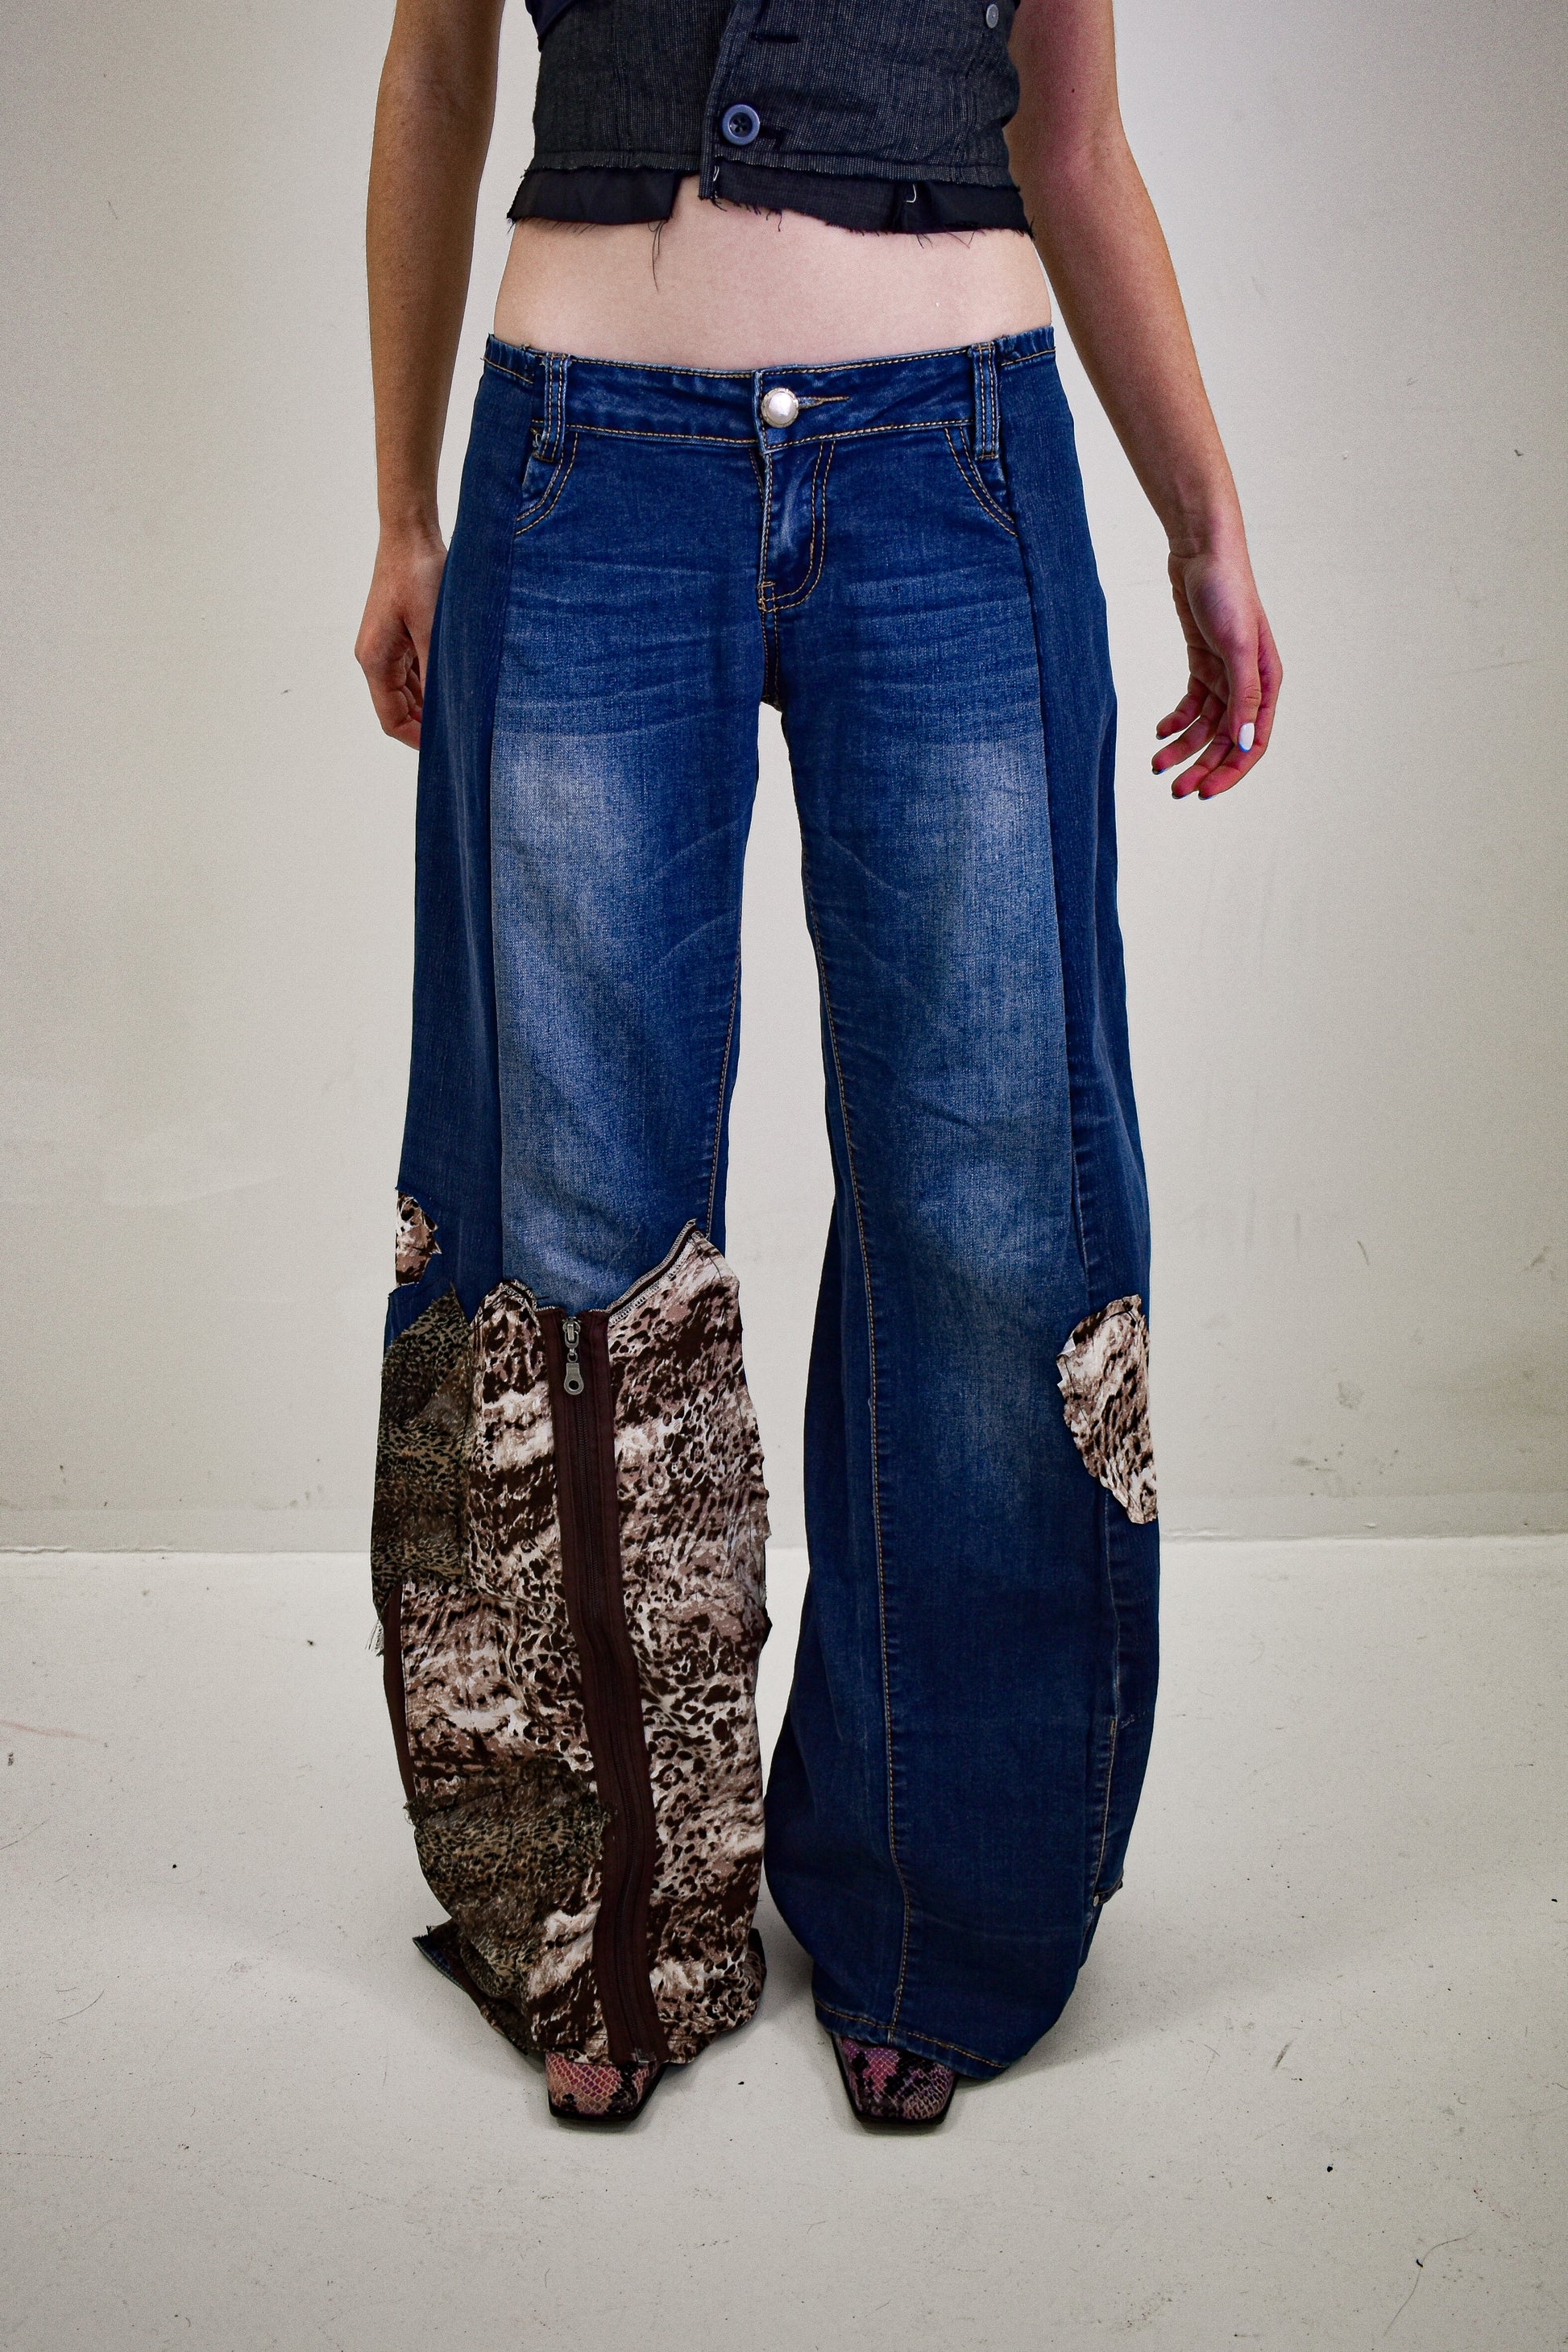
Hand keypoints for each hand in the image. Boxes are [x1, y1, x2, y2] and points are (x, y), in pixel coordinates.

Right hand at [355, 527, 447, 748]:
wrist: (412, 533)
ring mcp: (389, 646)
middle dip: (428, 723)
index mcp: (374, 659)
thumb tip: (447, 712)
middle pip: (400, 708)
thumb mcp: (432, 629)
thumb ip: (436, 674)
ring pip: (410, 691)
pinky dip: (435, 682)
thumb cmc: (418, 573)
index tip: (449, 750)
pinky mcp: (402, 634)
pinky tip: (459, 683)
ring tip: (467, 709)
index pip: (391, 719)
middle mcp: (377, 656)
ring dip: (433, 702)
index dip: (417, 740)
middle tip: (465, 733)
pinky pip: (416, 670)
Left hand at [1153, 545, 1281, 799]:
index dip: (1231, 771)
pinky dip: (1175, 721)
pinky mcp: (1202, 663)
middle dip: (1201, 766)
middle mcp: (1248, 684)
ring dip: (1182, 747)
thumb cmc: (1228, 592)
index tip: (1203, 792)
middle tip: (1173, 790)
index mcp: (1266, 684)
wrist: (1203, 552)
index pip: (1253, 742)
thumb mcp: (1237, 647)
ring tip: (1156, 765)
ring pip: (1204, 726)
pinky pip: (1190, 704)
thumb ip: (1243, 697)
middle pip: (1226, 740)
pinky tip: (1159, 732)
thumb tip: (1245, 743)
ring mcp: (1224, 674)